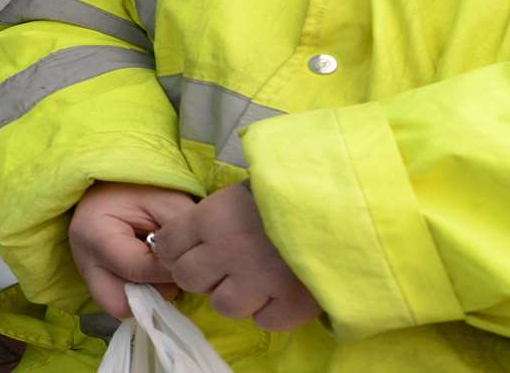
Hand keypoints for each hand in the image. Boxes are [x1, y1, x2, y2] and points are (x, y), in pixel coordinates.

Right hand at [67, 181, 196, 317]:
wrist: (111, 182)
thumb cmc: (136, 187)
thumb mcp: (164, 199)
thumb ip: (180, 230)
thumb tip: (194, 265)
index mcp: (94, 234)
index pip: (138, 269)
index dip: (168, 268)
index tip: (185, 257)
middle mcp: (85, 261)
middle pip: (119, 303)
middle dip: (152, 294)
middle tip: (167, 271)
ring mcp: (87, 274)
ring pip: (120, 307)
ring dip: (148, 295)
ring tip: (161, 268)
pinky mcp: (96, 280)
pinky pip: (121, 300)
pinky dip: (141, 292)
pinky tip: (152, 271)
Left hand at [152, 182, 321, 330]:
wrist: (342, 199)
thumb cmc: (286, 189)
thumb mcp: (240, 191)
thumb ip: (212, 217)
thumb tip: (184, 241)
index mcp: (210, 218)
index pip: (168, 245)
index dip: (175, 250)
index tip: (188, 251)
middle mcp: (227, 251)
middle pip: (188, 279)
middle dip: (201, 274)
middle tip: (223, 267)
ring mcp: (258, 280)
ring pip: (224, 306)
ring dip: (236, 296)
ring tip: (256, 280)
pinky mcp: (290, 302)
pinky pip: (266, 321)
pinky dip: (272, 310)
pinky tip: (281, 291)